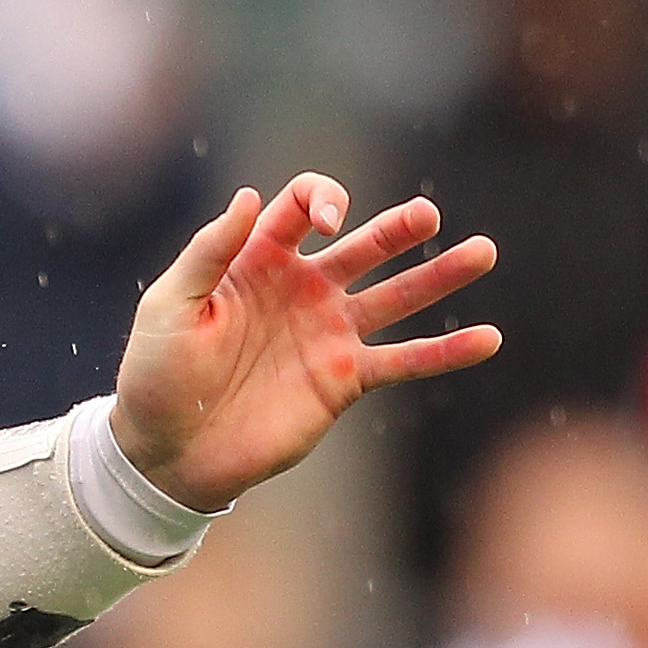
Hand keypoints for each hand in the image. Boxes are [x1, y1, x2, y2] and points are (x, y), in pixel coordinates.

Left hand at [110, 174, 497, 512]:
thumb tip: (249, 196)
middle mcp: (302, 289)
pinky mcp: (345, 380)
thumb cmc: (158, 374)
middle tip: (427, 215)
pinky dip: (446, 351)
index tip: (328, 223)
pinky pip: (404, 360)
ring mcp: (328, 333)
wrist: (169, 450)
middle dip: (396, 228)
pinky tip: (489, 338)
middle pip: (363, 246)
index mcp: (256, 260)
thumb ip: (210, 252)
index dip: (319, 201)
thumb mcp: (170, 306)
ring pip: (396, 296)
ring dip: (439, 275)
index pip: (300, 207)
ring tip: (482, 252)